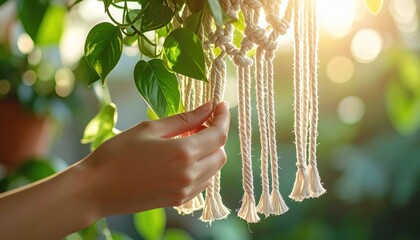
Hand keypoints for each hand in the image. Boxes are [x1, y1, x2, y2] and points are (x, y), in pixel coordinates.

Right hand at [79, 101, 230, 217]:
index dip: (223, 117)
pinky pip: (202, 182)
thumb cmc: (117, 154)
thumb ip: (184, 119)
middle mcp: (189, 175)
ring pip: (214, 169)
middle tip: (199, 122)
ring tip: (188, 139)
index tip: (221, 105)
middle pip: (221, 153)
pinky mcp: (178, 200)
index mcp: (183, 153)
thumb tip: (208, 108)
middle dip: (216, 136)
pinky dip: (201, 167)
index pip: (219, 135)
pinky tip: (183, 158)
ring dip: (209, 152)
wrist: (95, 190)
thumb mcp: (150, 128)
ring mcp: (185, 191)